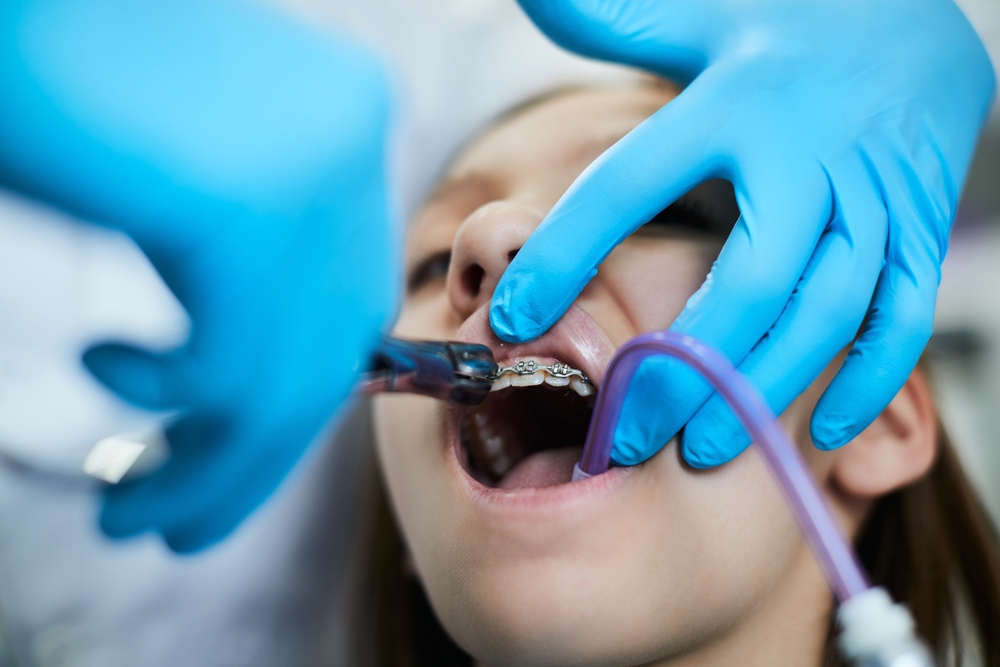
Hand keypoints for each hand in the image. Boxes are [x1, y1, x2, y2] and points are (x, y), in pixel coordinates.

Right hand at [0, 0, 394, 549]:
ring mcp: (314, 172)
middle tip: (184, 523)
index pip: (345, 303)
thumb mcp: (204, 168)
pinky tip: (104, 366)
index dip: (291, 401)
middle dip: (251, 456)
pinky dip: (164, 396)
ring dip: (204, 470)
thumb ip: (256, 245)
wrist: (24, 16)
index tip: (233, 463)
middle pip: (324, 353)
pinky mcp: (252, 206)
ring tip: (134, 516)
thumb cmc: (77, 73)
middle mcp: (353, 142)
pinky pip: (231, 364)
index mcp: (351, 115)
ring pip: (283, 381)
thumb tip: (258, 362)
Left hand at [492, 0, 994, 466]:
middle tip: (626, 433)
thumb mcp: (698, 11)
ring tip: (702, 450)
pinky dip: (869, 380)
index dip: (567, 253)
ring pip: (828, 311)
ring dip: (765, 390)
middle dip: (686, 365)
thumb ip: (612, 16)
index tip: (513, 317)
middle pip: (751, 278)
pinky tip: (818, 433)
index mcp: (736, 103)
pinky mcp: (920, 228)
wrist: (920, 17)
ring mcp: (875, 197)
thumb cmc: (783, 28)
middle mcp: (809, 155)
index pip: (632, 184)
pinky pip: (903, 317)